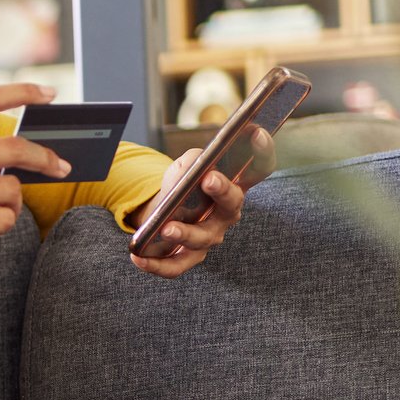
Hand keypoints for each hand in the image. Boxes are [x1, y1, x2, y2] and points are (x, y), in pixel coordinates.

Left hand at [126, 126, 272, 277]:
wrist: (165, 211)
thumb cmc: (183, 185)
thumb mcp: (187, 165)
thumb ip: (195, 160)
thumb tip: (197, 165)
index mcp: (233, 185)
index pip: (258, 168)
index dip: (262, 152)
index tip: (256, 133)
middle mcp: (227, 213)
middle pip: (232, 204)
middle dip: (223, 191)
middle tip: (209, 179)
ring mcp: (209, 236)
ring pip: (202, 238)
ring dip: (185, 233)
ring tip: (166, 227)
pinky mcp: (188, 256)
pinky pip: (176, 266)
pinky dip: (157, 264)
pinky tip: (137, 256)